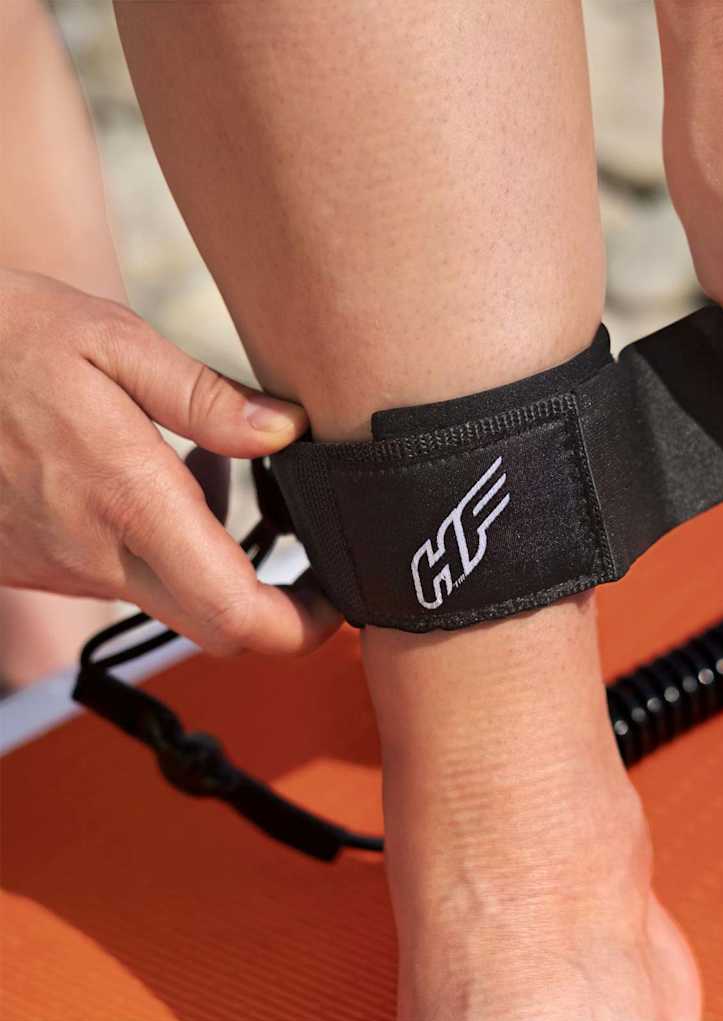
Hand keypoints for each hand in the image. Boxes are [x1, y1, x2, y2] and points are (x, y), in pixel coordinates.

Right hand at [0, 268, 339, 653]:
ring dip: (209, 549)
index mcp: (129, 500)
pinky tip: (142, 469)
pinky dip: (156, 536)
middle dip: (272, 603)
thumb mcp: (112, 340)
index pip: (236, 614)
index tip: (336, 602)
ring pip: (170, 592)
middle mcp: (96, 552)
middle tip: (300, 550)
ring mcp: (61, 566)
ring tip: (202, 461)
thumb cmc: (1, 335)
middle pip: (213, 624)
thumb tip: (287, 431)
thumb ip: (206, 398)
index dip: (302, 629)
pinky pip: (121, 571)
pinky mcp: (36, 562)